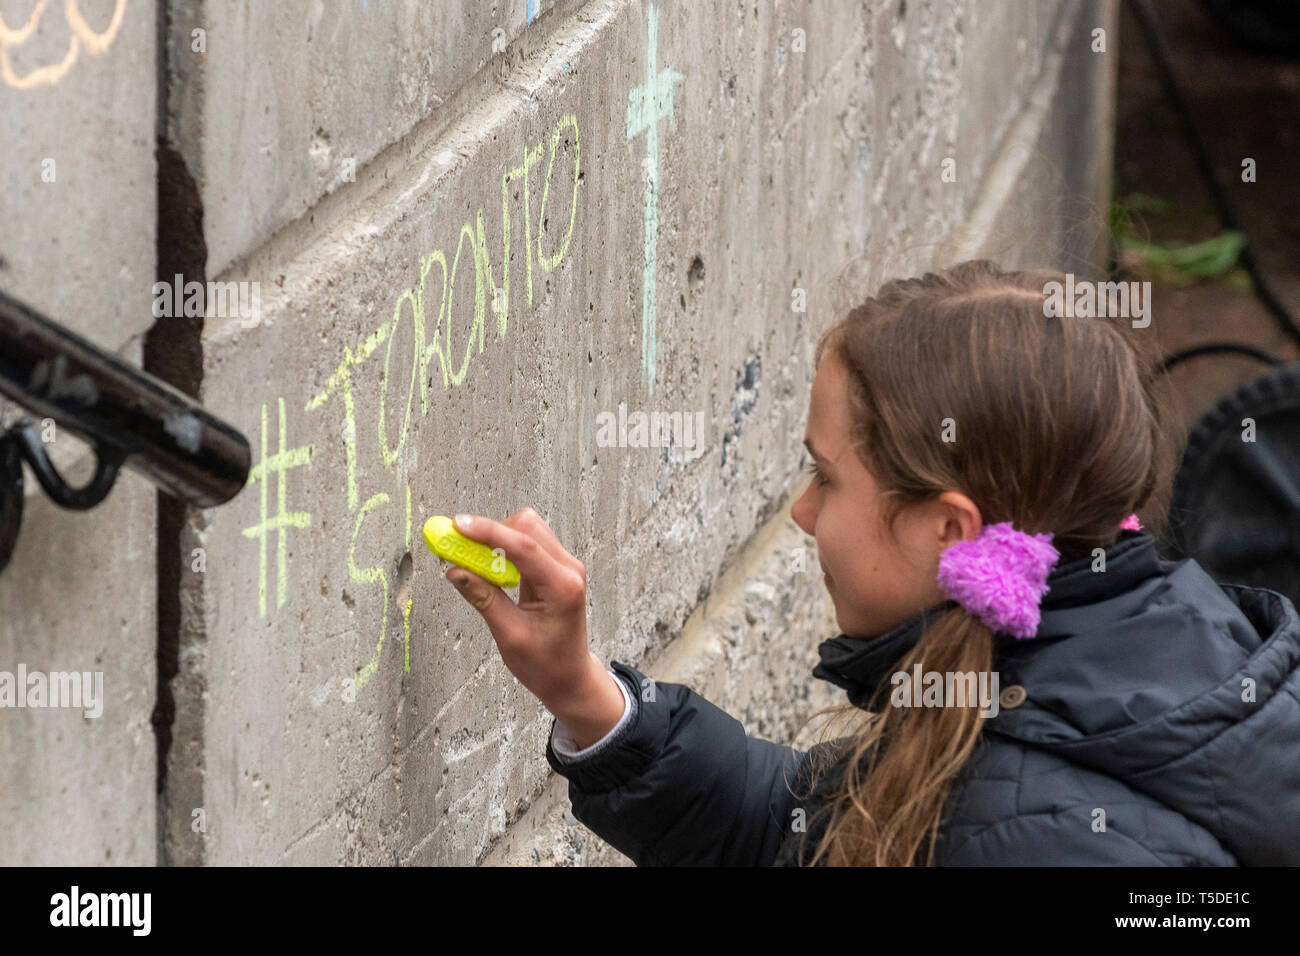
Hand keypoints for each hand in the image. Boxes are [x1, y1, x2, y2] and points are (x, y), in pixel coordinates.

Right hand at [443, 508, 618, 739]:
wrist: (570, 676)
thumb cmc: (546, 664)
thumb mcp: (509, 635)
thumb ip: (484, 599)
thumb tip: (455, 572)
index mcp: (561, 586)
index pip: (523, 546)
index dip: (488, 531)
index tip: (457, 526)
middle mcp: (568, 569)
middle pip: (527, 526)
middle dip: (492, 532)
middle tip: (461, 550)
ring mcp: (566, 565)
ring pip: (527, 529)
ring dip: (498, 539)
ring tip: (475, 564)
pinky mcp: (557, 567)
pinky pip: (529, 543)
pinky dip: (506, 548)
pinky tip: (491, 569)